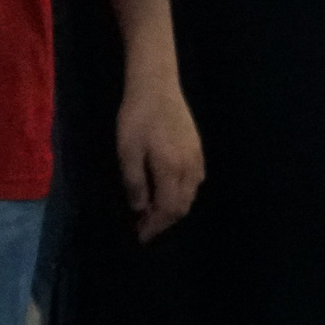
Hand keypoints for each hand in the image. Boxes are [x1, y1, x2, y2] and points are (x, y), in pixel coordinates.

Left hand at [117, 56, 203, 242]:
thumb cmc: (137, 118)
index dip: (155, 226)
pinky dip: (181, 194)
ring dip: (172, 209)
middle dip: (163, 221)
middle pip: (182, 206)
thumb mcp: (127, 151)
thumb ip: (134, 183)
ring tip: (152, 213)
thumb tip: (139, 209)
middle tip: (143, 227)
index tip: (140, 236)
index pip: (168, 210)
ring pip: (190, 195)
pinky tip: (166, 192)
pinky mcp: (197, 150)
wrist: (156, 87)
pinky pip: (193, 182)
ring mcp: (197, 159)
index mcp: (172, 171)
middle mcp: (190, 169)